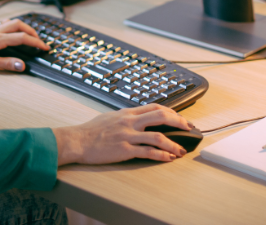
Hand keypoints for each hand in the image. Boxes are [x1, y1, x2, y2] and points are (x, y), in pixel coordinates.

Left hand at [0, 19, 49, 71]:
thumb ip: (6, 64)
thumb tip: (22, 65)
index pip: (22, 38)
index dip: (35, 42)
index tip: (44, 47)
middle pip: (19, 24)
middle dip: (32, 31)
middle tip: (39, 40)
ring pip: (11, 22)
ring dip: (23, 27)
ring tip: (29, 36)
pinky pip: (3, 24)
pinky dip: (12, 27)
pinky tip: (11, 33)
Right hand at [52, 104, 191, 164]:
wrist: (77, 140)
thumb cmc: (91, 130)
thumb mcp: (110, 117)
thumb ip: (125, 117)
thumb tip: (137, 117)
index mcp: (127, 113)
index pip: (154, 107)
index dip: (171, 112)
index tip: (181, 118)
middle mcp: (129, 121)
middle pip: (160, 116)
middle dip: (178, 122)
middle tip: (188, 129)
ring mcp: (127, 135)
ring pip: (157, 136)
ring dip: (173, 144)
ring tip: (181, 150)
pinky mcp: (124, 150)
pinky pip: (147, 152)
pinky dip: (161, 155)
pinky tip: (168, 158)